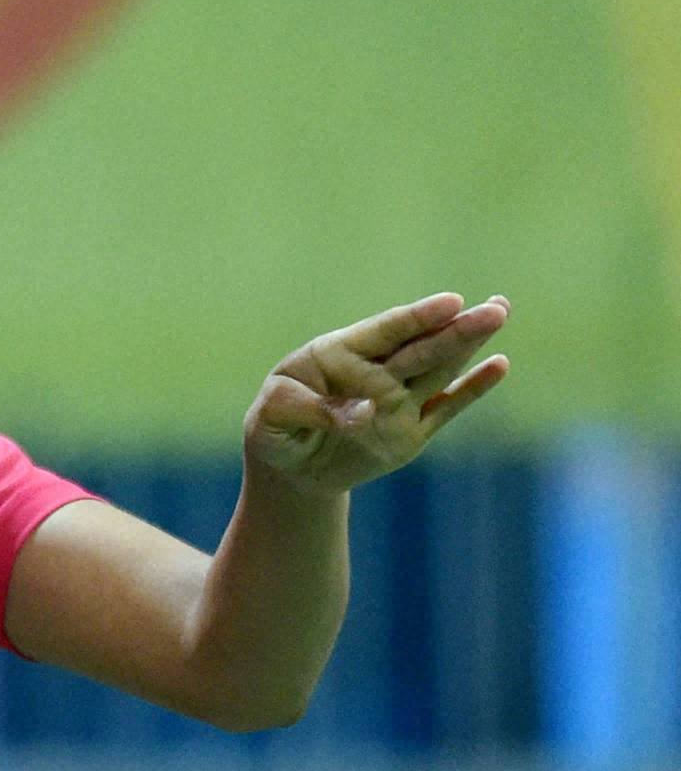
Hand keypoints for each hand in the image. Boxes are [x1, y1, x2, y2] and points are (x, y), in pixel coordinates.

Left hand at [243, 291, 510, 494]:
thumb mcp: (272, 415)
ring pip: (440, 369)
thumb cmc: (274, 428)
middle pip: (422, 347)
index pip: (385, 332)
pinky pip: (445, 408)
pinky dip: (472, 389)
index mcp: (340, 354)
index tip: (451, 302)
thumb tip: (360, 413)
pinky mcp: (411, 432)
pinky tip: (498, 365)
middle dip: (458, 328)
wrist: (288, 468)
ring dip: (470, 344)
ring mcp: (398, 401)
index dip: (417, 318)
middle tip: (496, 308)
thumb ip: (305, 407)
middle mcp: (376, 372)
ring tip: (499, 313)